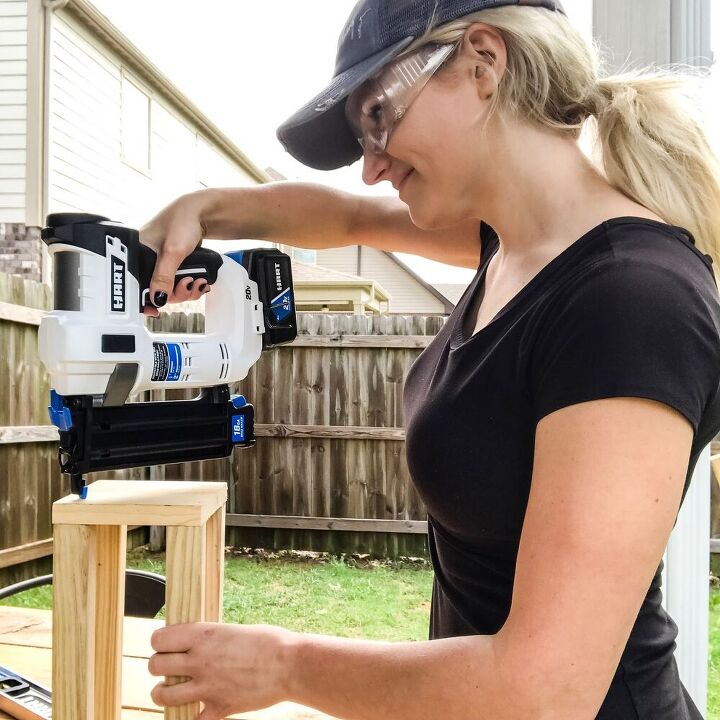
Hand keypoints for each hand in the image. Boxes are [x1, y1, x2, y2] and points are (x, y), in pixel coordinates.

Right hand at [139, 191, 212, 316]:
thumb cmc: (182, 222)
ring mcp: (161, 265)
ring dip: (187, 291)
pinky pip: (180, 285)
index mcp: (136, 254)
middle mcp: (146, 261)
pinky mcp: (175, 267)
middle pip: (156, 292)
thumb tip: (156, 299)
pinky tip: (200, 280)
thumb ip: (163, 276)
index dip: (144, 299)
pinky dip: (191, 286)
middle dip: (175, 293)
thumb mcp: (173, 251)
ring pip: (171, 291)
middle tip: (187, 284)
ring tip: (197, 280)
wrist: (204, 214)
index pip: (134, 284)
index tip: (154, 310)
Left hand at [148, 621, 297, 718]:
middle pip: (155, 666)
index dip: (159, 642)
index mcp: (204, 635)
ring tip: (169, 691)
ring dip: (163, 693)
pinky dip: (190, 718)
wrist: (290, 664)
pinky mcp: (219, 708)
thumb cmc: (269, 641)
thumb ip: (211, 639)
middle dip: (158, 666)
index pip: (159, 639)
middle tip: (167, 667)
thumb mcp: (234, 630)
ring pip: (162, 695)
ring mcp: (207, 686)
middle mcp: (200, 660)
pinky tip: (194, 712)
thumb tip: (196, 643)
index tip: (165, 644)